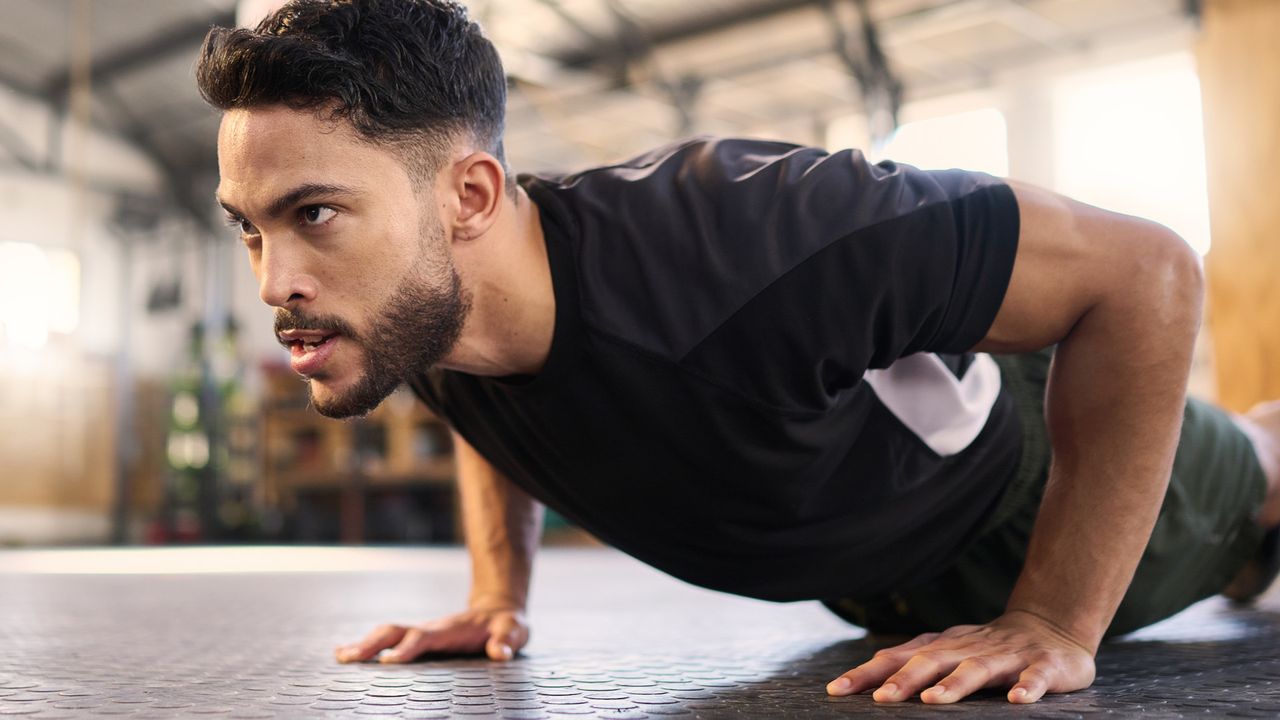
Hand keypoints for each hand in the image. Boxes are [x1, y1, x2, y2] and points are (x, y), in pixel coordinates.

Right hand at [335, 606, 529, 663]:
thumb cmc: (507, 625)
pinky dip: (366, 644)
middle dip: (372, 644)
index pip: (424, 637)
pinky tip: (345, 654)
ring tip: (340, 657)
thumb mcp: (515, 631)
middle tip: (348, 659)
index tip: (388, 663)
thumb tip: (500, 653)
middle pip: (396, 631)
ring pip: (387, 633)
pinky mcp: (418, 638)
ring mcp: (422, 631)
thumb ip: (508, 640)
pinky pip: (388, 640)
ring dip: (363, 644)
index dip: (407, 649)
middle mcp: (431, 628)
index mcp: (450, 629)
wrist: (498, 610)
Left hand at [825, 610, 1096, 703]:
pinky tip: (1018, 700)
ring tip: (934, 700)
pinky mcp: (1043, 666)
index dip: (868, 673)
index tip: (836, 690)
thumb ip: (913, 663)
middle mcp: (969, 648)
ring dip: (956, 684)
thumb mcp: (948, 651)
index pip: (898, 657)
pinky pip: (1036, 677)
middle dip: (905, 679)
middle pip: (932, 660)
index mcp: (943, 646)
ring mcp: (1007, 656)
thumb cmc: (987, 647)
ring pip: (978, 669)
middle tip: (881, 699)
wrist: (1050, 626)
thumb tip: (869, 683)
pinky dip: (1028, 687)